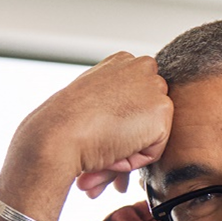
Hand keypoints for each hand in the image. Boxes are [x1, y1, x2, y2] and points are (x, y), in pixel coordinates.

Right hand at [3, 52, 172, 204]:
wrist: (60, 133)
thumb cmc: (66, 124)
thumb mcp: (90, 102)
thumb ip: (113, 105)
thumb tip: (125, 126)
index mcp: (123, 62)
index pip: (138, 100)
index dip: (120, 122)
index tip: (99, 128)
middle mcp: (142, 67)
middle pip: (148, 116)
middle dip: (129, 136)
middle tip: (101, 141)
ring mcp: (153, 87)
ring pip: (152, 133)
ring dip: (130, 147)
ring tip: (104, 145)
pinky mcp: (161, 110)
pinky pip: (154, 150)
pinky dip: (135, 158)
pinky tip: (115, 149)